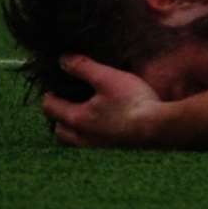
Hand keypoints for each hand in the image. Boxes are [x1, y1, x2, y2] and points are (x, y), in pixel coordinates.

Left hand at [40, 55, 164, 147]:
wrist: (158, 128)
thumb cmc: (132, 102)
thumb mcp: (107, 77)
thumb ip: (83, 68)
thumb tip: (62, 60)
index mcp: (77, 119)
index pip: (50, 108)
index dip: (48, 96)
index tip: (53, 87)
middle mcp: (83, 137)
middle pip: (60, 131)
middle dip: (58, 118)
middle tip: (65, 103)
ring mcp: (99, 146)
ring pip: (75, 141)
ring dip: (73, 130)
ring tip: (83, 116)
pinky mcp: (114, 149)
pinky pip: (92, 144)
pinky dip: (90, 135)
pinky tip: (104, 124)